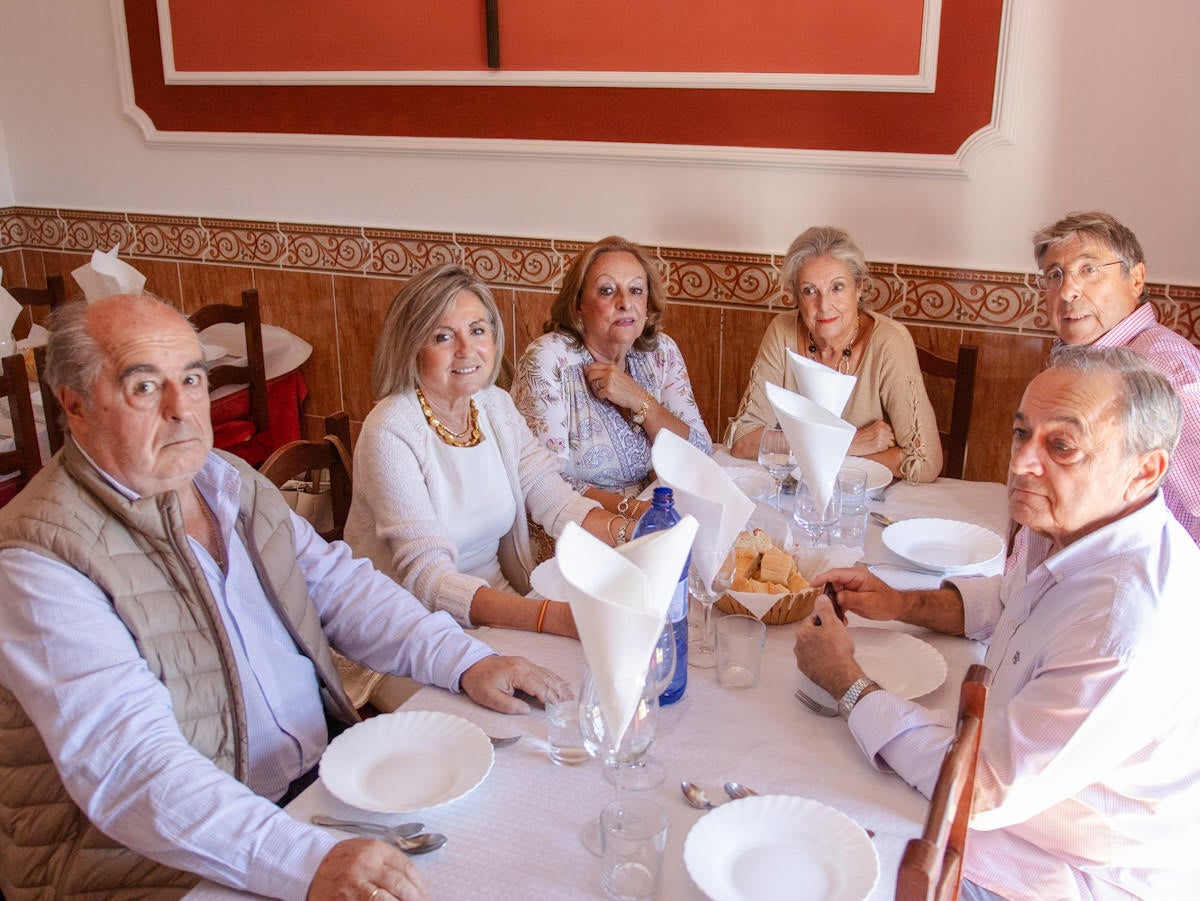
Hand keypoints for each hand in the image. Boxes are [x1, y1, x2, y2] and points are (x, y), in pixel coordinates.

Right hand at [308, 837, 427, 900]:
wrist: (309, 866)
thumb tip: (415, 883)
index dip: (420, 886)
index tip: (426, 896)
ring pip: (386, 900)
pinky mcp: (344, 900)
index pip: (407, 869)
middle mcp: (365, 865)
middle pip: (400, 886)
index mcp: (375, 849)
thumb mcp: (367, 851)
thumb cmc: (341, 860)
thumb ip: (389, 861)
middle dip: (415, 899)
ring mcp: (353, 885)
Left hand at [460, 655, 568, 713]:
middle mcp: (523, 665)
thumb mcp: (489, 698)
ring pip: (546, 674)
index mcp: (516, 673)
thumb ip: (509, 705)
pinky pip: (542, 671)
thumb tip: (526, 710)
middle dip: (559, 691)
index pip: (537, 686)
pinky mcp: (524, 664)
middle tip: (571, 702)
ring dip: (559, 684)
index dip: (548, 697)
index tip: (558, 706)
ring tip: (570, 695)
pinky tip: (560, 683)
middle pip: (546, 679)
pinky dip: (552, 678)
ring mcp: (524, 663)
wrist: (471, 664)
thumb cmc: (479, 681)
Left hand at [584, 361, 645, 411]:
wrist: (637, 397)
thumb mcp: (619, 375)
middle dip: (590, 381)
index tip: (587, 375)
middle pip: (591, 374)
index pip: (593, 365)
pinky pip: (598, 393)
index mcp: (612, 367)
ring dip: (596, 390)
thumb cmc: (628, 388)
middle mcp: (609, 372)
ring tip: (603, 392)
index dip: (588, 371)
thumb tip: (590, 370)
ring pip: (593, 384)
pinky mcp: (608, 390)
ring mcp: (608, 381)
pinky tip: (607, 396)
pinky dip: (601, 396)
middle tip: (594, 386)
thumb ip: (607, 372)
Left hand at [792, 596, 864, 698]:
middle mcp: (799, 646)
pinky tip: (831, 659)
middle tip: (836, 636)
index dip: (824, 620)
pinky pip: (813, 660)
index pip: (811, 619)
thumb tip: (820, 599)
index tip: (832, 623)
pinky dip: (821, 659)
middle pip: (811, 634)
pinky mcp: (808, 671)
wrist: (841, 676)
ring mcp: (802, 660)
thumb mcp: (833, 623)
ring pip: (811, 647)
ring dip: (821, 646)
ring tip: (835, 649)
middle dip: (822, 633)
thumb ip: (825, 609)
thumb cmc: (837, 651)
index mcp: (803, 632)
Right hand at [813, 566, 908, 621]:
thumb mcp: (870, 601)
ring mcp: (850, 587)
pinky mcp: (849, 595)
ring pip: (833, 594)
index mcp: (857, 575)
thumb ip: (852, 598)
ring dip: (833, 605)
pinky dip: (838, 610)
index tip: (813, 584)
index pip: (836, 573)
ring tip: (836, 616)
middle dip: (827, 596)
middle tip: (824, 607)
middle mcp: (852, 579)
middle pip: (832, 584)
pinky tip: (842, 619)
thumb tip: (837, 596)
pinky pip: (838, 601)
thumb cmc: (887, 602)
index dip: (823, 577)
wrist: (895, 608)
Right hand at [849, 420, 895, 455]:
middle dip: (888, 440)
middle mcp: (881, 429)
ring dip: (886, 445)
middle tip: (879, 442)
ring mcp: (881, 438)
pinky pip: (887, 448)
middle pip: (893, 436)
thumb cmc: (860, 437)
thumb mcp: (871, 428)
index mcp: (880, 423)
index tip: (882, 437)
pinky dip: (883, 448)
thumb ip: (881, 429)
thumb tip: (891, 434)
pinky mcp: (879, 445)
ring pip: (891, 443)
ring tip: (877, 444)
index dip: (888, 434)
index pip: (891, 429)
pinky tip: (875, 447)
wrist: (851, 443)